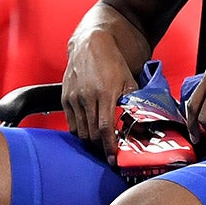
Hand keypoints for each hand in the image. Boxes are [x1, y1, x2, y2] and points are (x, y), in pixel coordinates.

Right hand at [63, 30, 137, 157]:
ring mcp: (74, 98)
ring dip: (91, 141)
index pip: (105, 129)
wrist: (90, 45)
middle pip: (91, 134)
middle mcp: (86, 97)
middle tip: (110, 152)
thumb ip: (133, 106)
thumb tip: (140, 129)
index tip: (113, 159)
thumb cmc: (113, 64)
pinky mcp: (65, 98)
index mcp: (105, 93)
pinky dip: (80, 131)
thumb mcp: (129, 82)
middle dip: (101, 147)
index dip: (109, 147)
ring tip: (101, 143)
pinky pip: (71, 124)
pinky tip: (90, 131)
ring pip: (80, 132)